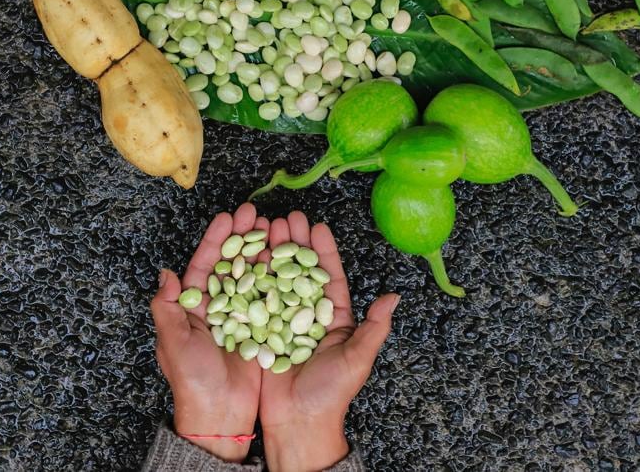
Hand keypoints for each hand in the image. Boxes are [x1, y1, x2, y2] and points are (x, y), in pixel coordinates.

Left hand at [150, 203, 267, 461]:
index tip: (228, 217)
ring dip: (263, 249)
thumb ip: (167, 308)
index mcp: (194, 307)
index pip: (205, 264)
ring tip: (275, 225)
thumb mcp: (173, 343)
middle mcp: (219, 307)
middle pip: (232, 263)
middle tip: (256, 211)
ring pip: (254, 274)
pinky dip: (280, 276)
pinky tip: (290, 257)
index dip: (216, 239)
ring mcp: (242, 316)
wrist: (220, 416)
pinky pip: (272, 296)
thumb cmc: (192, 381)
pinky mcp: (263, 328)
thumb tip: (166, 274)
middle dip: (243, 236)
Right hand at [258, 211, 399, 471]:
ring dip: (272, 253)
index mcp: (333, 318)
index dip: (323, 251)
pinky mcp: (260, 330)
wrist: (298, 422)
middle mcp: (307, 315)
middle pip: (301, 271)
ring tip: (265, 228)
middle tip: (287, 218)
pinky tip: (246, 256)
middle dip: (294, 243)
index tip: (316, 226)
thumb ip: (374, 328)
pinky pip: (256, 299)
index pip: (329, 276)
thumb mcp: (357, 359)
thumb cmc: (331, 394)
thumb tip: (394, 297)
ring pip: (278, 279)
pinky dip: (251, 277)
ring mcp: (282, 321)